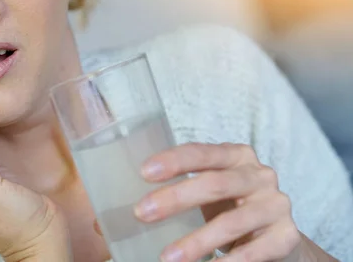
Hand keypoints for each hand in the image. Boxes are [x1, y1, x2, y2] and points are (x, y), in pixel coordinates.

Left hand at [135, 143, 301, 261]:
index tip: (145, 172)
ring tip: (168, 257)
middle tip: (142, 213)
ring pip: (231, 222)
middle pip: (215, 184)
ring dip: (196, 242)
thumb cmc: (230, 206)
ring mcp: (276, 205)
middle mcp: (259, 175)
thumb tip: (117, 215)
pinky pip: (254, 252)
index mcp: (236, 155)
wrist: (278, 235)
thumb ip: (180, 188)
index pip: (202, 153)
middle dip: (175, 199)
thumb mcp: (211, 189)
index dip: (174, 161)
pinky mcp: (286, 236)